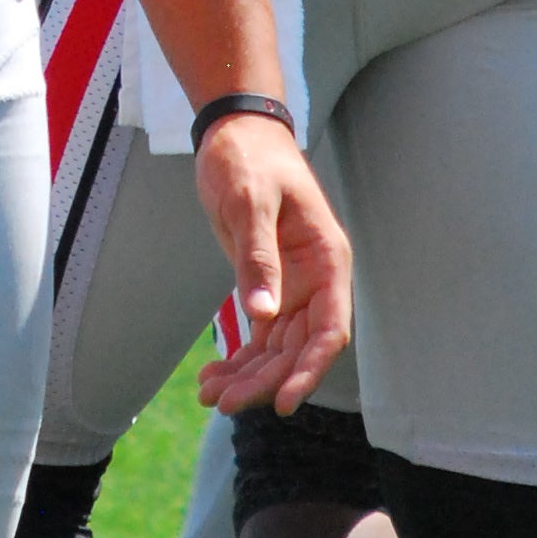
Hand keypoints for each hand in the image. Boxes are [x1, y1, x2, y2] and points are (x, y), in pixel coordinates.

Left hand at [192, 118, 352, 417]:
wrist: (235, 133)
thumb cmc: (249, 159)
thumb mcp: (250, 201)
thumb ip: (258, 257)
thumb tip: (263, 314)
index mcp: (327, 261)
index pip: (329, 330)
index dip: (308, 370)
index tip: (282, 402)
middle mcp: (316, 282)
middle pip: (297, 349)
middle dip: (264, 380)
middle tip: (224, 404)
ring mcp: (293, 288)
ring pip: (276, 349)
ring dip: (246, 376)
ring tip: (208, 396)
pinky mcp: (267, 287)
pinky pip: (258, 335)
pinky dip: (237, 359)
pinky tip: (210, 378)